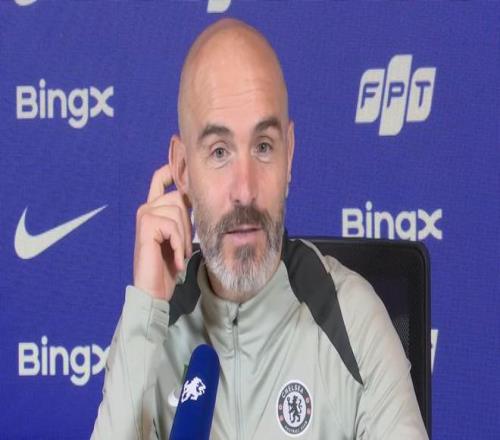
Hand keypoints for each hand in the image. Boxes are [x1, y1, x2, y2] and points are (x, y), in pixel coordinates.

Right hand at [133, 164, 192, 299]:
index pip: (160, 178)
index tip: (182, 158)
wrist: (154, 290)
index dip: (172, 168)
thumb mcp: (180, 237)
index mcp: (154, 208)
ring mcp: (145, 215)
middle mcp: (147, 208)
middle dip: (188, 224)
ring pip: (179, 211)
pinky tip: (175, 259)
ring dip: (184, 237)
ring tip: (178, 254)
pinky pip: (173, 225)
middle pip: (179, 197)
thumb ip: (184, 217)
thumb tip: (201, 197)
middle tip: (182, 246)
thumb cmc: (168, 265)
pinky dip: (179, 245)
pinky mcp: (146, 225)